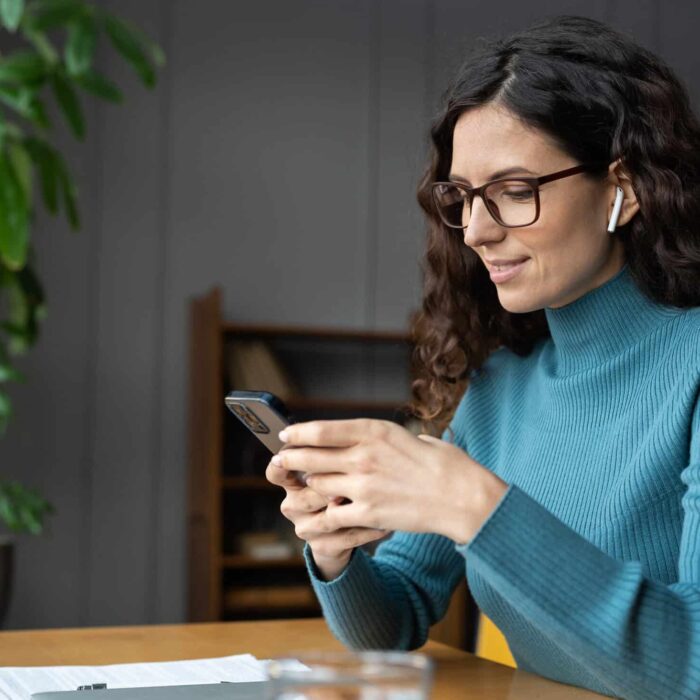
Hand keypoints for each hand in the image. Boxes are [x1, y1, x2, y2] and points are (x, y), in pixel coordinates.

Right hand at [265, 447, 387, 579]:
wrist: (351, 525)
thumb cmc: (345, 484)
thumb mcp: (336, 463)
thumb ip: (332, 449)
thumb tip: (341, 429)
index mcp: (292, 481)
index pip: (276, 472)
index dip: (281, 464)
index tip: (295, 454)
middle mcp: (294, 505)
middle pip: (303, 495)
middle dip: (326, 486)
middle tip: (348, 475)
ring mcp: (307, 527)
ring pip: (324, 518)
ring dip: (348, 508)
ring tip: (370, 498)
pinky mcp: (324, 547)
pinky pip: (346, 537)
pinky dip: (367, 529)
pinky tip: (384, 522)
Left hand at [271, 419, 508, 543]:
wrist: (463, 497)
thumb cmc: (445, 464)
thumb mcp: (412, 437)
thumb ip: (383, 439)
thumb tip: (366, 440)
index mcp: (374, 431)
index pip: (321, 429)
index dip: (298, 432)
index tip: (286, 434)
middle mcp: (363, 456)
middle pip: (310, 456)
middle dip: (290, 458)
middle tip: (280, 460)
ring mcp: (363, 486)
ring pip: (317, 485)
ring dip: (308, 486)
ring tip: (302, 486)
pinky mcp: (368, 513)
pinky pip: (331, 514)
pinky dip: (322, 516)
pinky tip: (317, 517)